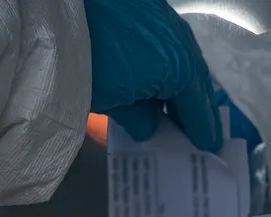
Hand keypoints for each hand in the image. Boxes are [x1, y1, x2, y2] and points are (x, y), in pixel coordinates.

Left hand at [84, 0, 222, 152]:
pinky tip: (160, 75)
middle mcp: (183, 43)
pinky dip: (171, 64)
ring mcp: (169, 22)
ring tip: (177, 106)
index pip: (198, 108)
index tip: (209, 148)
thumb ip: (139, 120)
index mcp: (180, 70)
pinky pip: (172, 44)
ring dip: (183, 85)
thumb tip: (150, 127)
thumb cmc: (90, 63)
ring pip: (186, 60)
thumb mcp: (112, 102)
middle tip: (197, 131)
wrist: (62, 9)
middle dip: (196, 108)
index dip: (203, 130)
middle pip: (196, 82)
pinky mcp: (153, 9)